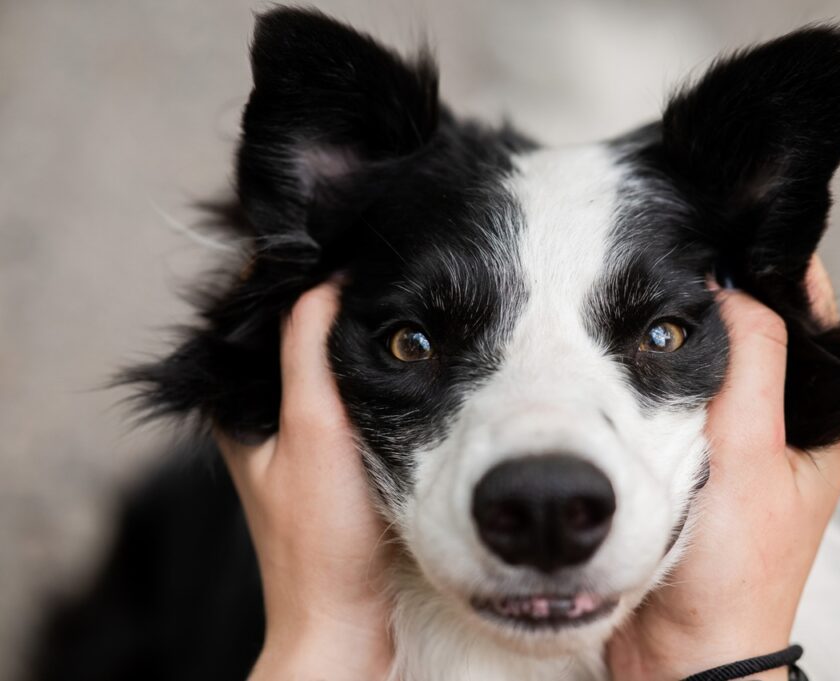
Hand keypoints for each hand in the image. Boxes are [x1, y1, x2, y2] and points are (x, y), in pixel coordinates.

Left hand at [215, 283, 392, 680]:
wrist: (348, 618)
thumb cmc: (323, 537)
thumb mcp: (314, 431)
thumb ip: (310, 355)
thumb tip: (323, 284)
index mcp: (238, 407)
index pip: (252, 317)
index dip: (283, 272)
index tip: (327, 237)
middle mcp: (261, 416)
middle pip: (285, 334)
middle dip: (319, 292)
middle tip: (367, 254)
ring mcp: (296, 435)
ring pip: (315, 359)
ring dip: (342, 326)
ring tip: (384, 286)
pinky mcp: (330, 452)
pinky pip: (340, 387)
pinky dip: (361, 362)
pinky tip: (394, 347)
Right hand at [607, 256, 839, 680]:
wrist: (686, 646)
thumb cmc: (733, 566)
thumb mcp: (749, 454)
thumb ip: (747, 366)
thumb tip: (730, 288)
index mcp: (826, 420)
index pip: (811, 315)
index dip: (777, 266)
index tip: (727, 226)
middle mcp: (787, 423)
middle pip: (761, 329)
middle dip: (723, 290)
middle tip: (671, 245)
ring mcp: (739, 439)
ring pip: (715, 359)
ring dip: (685, 329)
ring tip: (643, 284)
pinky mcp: (696, 456)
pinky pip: (679, 392)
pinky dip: (659, 367)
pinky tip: (627, 344)